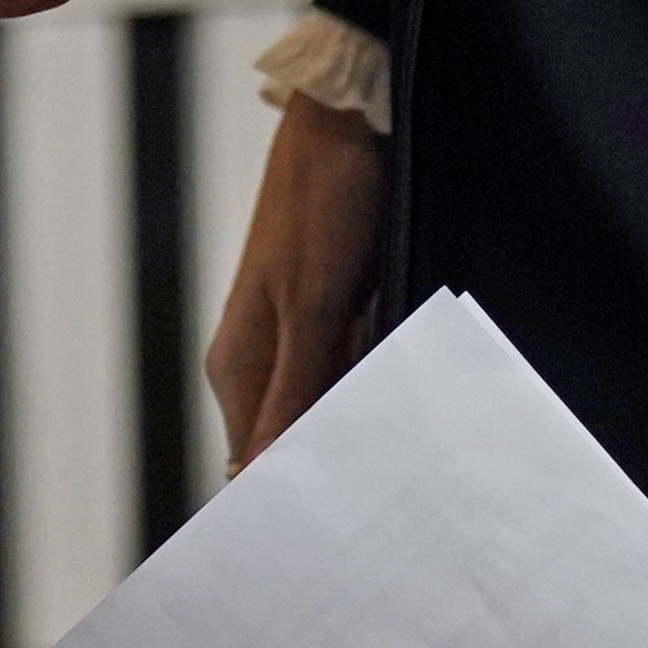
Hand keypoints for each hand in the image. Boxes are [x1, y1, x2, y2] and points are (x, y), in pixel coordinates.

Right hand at [205, 92, 388, 465]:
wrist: (351, 121)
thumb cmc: (322, 203)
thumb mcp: (312, 307)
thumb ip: (291, 392)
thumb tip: (258, 474)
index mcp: (237, 365)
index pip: (253, 461)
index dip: (295, 494)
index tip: (343, 525)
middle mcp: (260, 356)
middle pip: (293, 438)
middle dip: (339, 461)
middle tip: (392, 495)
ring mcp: (297, 334)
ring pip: (328, 405)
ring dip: (364, 421)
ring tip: (409, 450)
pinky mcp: (333, 313)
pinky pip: (354, 370)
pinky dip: (378, 382)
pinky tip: (410, 393)